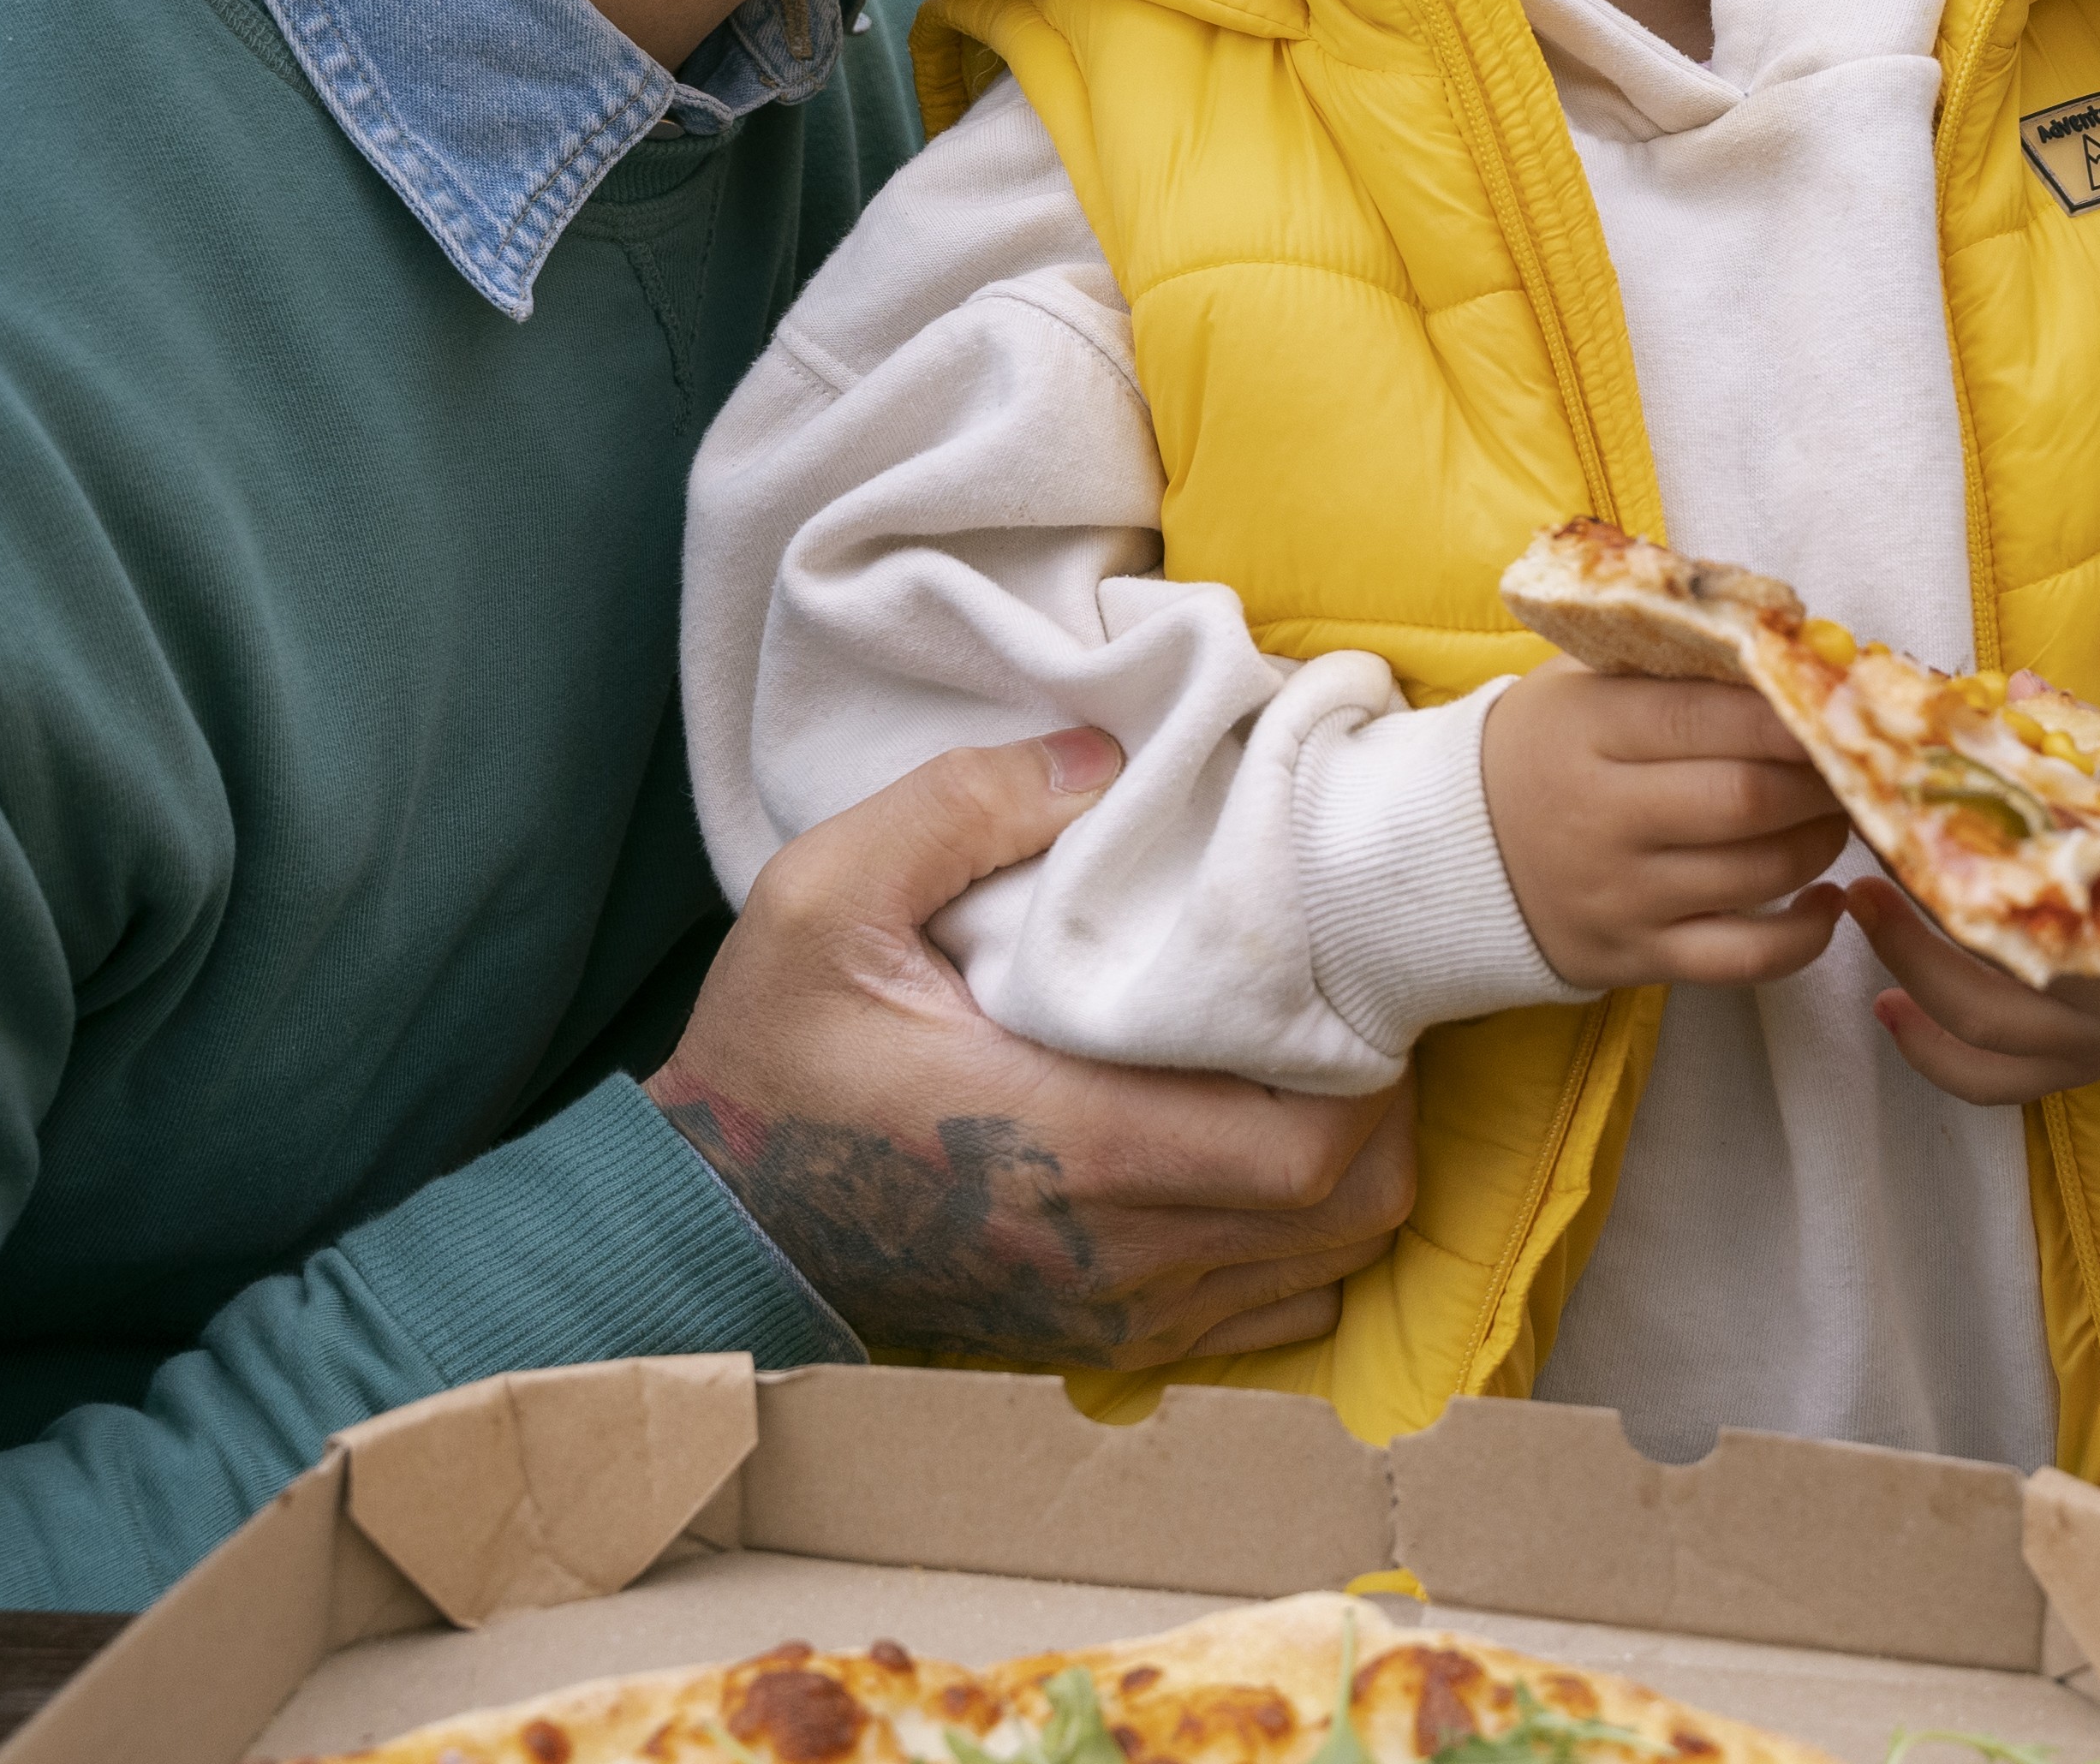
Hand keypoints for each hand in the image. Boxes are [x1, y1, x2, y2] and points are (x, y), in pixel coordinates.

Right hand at [650, 729, 1415, 1370]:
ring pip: (1322, 1273)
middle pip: (1347, 1214)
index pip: (1308, 1149)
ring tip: (1321, 1074)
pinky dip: (1300, 1250)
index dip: (1374, 1070)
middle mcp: (1110, 1250)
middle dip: (1389, 1115)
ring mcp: (1109, 1311)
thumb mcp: (826, 892)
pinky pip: (1265, 1321)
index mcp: (1067, 1142)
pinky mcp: (1096, 1340)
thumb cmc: (774, 1050)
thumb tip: (1105, 758)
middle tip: (1360, 1013)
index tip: (1355, 979)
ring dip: (1353, 1179)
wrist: (711, 1212)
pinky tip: (1261, 1159)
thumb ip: (963, 804)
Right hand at [1480, 665, 1852, 991]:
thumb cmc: (1547, 747)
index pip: (1709, 718)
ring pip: (1758, 875)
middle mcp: (1603, 816)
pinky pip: (1745, 959)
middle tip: (1848, 765)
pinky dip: (1805, 935)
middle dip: (1820, 780)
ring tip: (1835, 816)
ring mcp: (1621, 896)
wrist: (1453, 851)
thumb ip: (1677, 667)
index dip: (1789, 715)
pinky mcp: (1636, 958)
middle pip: (1746, 800)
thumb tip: (1798, 653)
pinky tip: (1824, 900)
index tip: (1836, 709)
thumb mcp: (1585, 684)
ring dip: (1821, 843)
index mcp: (1590, 729)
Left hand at [1856, 512, 2099, 1110]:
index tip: (1912, 784)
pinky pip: (1997, 1080)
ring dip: (1910, 965)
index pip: (2064, 869)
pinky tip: (1884, 1004)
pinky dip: (1934, 1052)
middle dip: (1922, 898)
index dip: (1980, 834)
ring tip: (1856, 902)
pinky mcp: (2094, 1068)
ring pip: (1988, 1026)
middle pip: (2006, 954)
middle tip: (1860, 834)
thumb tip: (2032, 675)